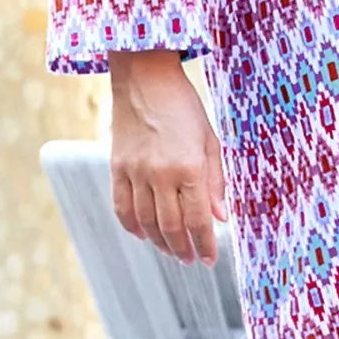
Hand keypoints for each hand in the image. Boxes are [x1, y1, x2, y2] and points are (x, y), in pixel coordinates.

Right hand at [108, 51, 229, 263]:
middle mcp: (160, 174)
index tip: (209, 259)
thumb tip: (221, 217)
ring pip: (146, 222)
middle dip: (183, 249)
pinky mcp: (117, 167)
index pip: (198, 219)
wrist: (144, 78)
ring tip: (170, 250)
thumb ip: (215, 181)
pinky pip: (121, 207)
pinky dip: (132, 226)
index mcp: (189, 167)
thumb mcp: (209, 140)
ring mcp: (135, 172)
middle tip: (191, 259)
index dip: (205, 244)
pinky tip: (143, 234)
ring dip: (159, 242)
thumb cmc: (183, 105)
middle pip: (171, 227)